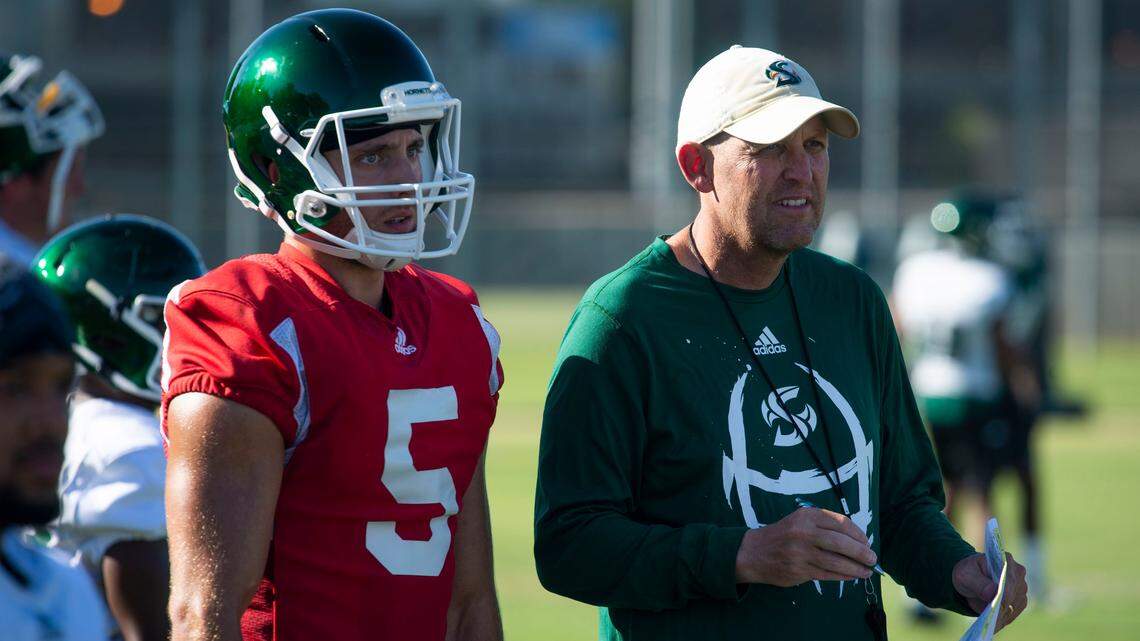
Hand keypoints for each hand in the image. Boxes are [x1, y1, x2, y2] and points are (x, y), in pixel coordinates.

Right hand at [734, 507, 876, 586]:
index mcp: (807, 515)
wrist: (754, 552)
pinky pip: (827, 574)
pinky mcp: (799, 571)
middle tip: (873, 559)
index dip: (858, 534)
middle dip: (861, 552)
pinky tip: (851, 576)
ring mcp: (800, 553)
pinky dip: (843, 576)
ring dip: (855, 568)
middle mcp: (804, 532)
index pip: (841, 523)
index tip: (866, 542)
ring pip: (836, 562)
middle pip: (841, 543)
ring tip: (866, 572)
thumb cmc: (784, 534)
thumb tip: (858, 541)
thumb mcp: (801, 521)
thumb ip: (825, 526)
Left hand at [952, 552, 1028, 631]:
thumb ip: (979, 583)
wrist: (970, 579)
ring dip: (1000, 615)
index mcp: (1005, 560)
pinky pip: (1013, 614)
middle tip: (988, 618)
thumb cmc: (968, 573)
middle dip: (1000, 608)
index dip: (1005, 595)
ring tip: (987, 619)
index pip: (1010, 581)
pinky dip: (1002, 620)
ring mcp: (1021, 588)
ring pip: (1014, 607)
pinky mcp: (1020, 601)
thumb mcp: (966, 575)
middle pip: (1014, 596)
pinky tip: (992, 622)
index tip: (998, 607)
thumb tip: (993, 593)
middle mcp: (1018, 573)